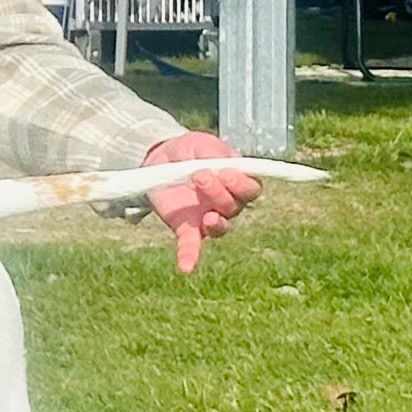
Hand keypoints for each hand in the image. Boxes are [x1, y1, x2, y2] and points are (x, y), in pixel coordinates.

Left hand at [143, 130, 260, 274]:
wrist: (160, 157)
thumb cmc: (189, 150)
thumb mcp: (200, 143)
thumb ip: (212, 152)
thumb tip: (219, 165)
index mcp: (237, 181)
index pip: (252, 188)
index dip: (242, 184)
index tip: (226, 172)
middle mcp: (228, 203)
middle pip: (236, 207)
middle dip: (220, 193)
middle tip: (200, 176)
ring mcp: (207, 217)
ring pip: (221, 226)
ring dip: (216, 221)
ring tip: (206, 215)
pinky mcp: (187, 226)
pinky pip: (192, 245)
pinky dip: (190, 256)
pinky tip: (186, 268)